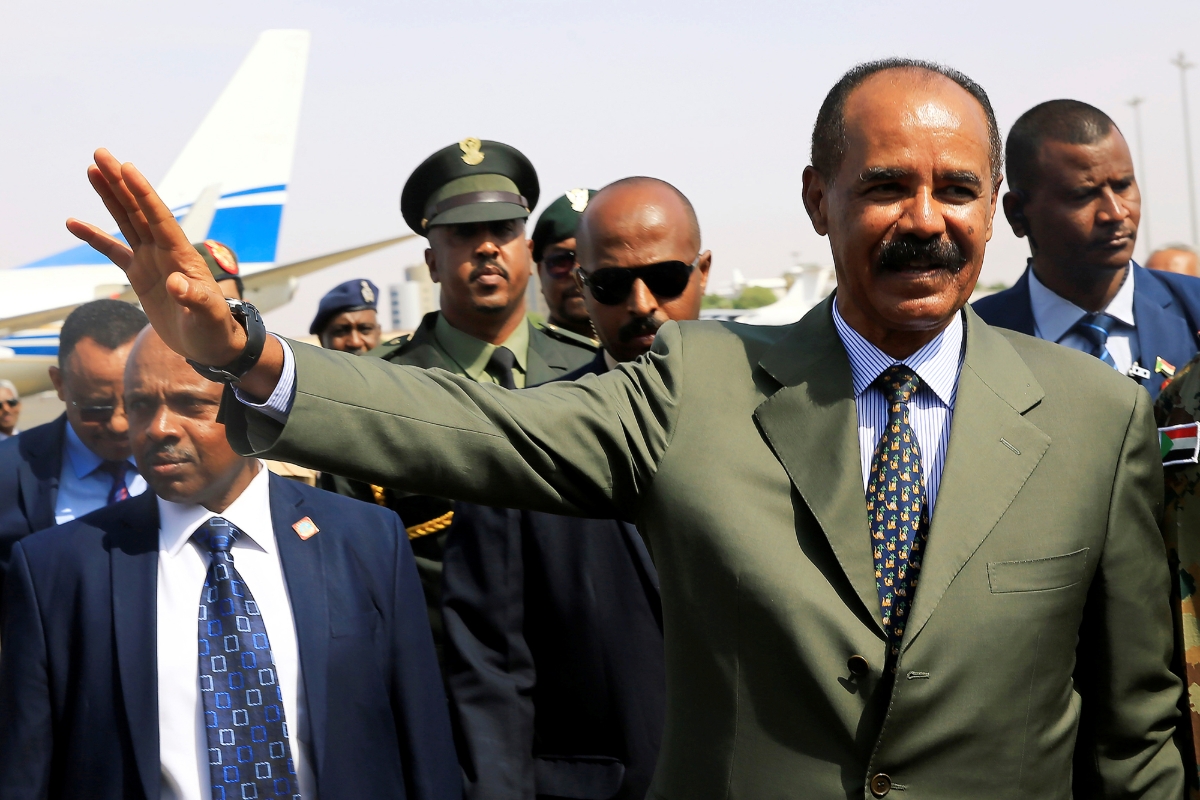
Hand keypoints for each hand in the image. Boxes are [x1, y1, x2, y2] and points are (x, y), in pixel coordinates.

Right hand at [66, 149, 245, 365]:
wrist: (212, 345)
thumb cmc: (215, 330)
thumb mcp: (209, 316)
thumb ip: (196, 300)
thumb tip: (178, 284)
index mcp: (182, 256)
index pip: (159, 218)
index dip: (143, 193)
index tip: (126, 168)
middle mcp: (165, 252)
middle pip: (139, 210)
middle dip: (120, 182)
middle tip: (100, 154)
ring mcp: (152, 261)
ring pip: (126, 221)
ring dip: (110, 196)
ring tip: (92, 170)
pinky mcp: (140, 275)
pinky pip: (113, 251)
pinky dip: (95, 237)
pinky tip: (74, 223)